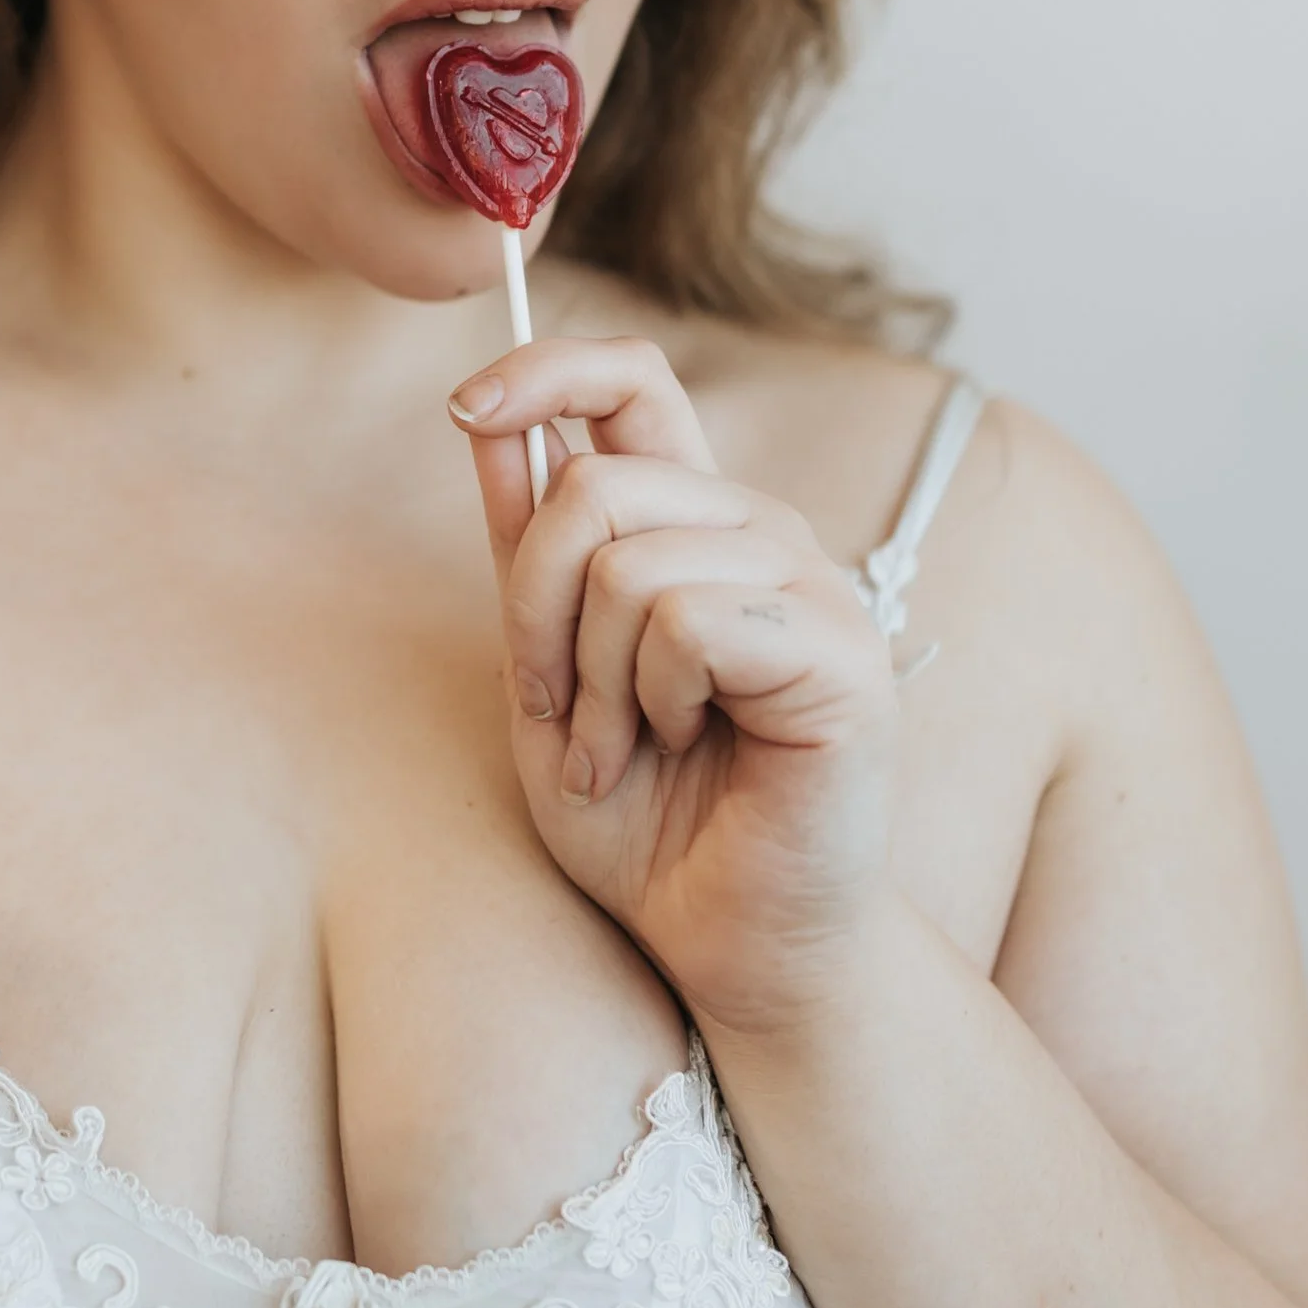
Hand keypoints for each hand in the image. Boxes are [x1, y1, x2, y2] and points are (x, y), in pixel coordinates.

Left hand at [451, 337, 898, 1037]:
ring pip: (627, 558)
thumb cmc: (645, 822)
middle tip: (555, 707)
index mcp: (696, 524)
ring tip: (624, 748)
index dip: (545, 367)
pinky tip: (679, 751)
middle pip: (594, 480)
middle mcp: (759, 531)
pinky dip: (649, 701)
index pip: (633, 380)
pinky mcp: (840, 649)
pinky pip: (684, 619)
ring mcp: (811, 582)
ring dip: (591, 678)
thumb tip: (486, 418)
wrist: (727, 939)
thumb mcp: (547, 671)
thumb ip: (526, 551)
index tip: (467, 407)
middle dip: (532, 607)